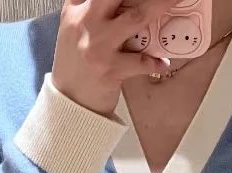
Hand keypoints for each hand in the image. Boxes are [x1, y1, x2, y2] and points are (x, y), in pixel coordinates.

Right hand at [53, 0, 174, 116]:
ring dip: (160, 5)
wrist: (68, 104)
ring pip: (135, 17)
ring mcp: (97, 45)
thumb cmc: (75, 66)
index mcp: (75, 9)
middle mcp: (85, 22)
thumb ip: (90, 9)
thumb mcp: (74, 30)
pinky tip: (163, 62)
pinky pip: (140, 62)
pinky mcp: (109, 69)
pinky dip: (154, 62)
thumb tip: (121, 3)